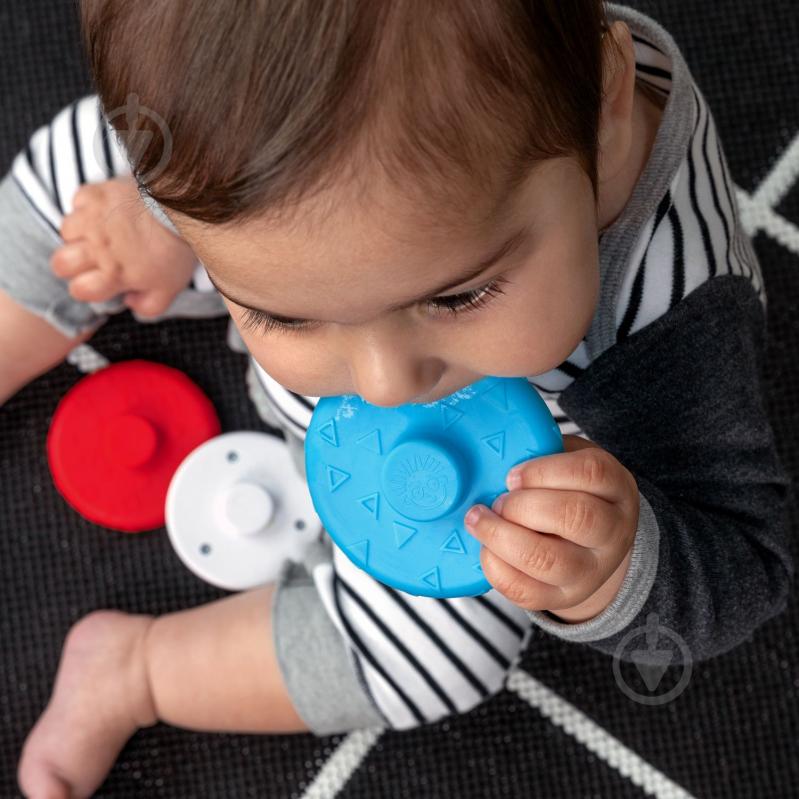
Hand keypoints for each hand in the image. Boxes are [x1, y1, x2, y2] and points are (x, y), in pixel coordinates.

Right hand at [50, 177, 198, 317]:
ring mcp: (93, 220)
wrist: (182, 209)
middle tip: (91, 259)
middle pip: (60, 264)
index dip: (87, 289)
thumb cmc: (176, 250)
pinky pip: (77, 203)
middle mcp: (98, 248)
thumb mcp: (169, 289)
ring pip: (66, 231)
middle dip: (72, 265)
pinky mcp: (95, 195)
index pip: (79, 290)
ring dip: (80, 234)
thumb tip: (129, 303)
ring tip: (102, 233)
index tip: (101, 281)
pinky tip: (108, 211)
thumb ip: (148, 306)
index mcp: (114, 274)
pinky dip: (87, 207)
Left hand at [464, 434, 638, 622]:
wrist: (593, 543)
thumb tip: (495, 449)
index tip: (511, 475)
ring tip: (480, 521)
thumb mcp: (569, 460)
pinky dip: (496, 569)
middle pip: (575, 518)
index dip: (543, 471)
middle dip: (522, 507)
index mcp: (616, 486)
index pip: (591, 473)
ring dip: (503, 538)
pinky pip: (528, 592)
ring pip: (550, 561)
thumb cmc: (570, 490)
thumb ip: (542, 451)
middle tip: (497, 502)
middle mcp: (613, 531)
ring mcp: (592, 570)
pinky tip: (486, 548)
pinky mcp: (565, 598)